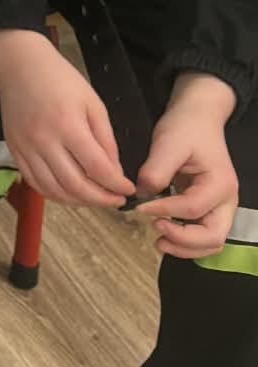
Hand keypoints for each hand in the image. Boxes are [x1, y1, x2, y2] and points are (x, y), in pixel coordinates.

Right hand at [0, 29, 132, 208]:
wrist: (19, 65)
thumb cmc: (60, 79)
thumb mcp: (93, 104)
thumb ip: (106, 140)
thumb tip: (114, 172)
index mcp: (68, 126)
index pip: (97, 169)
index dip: (117, 185)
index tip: (129, 190)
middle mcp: (44, 141)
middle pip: (75, 185)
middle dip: (100, 199)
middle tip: (115, 201)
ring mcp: (26, 147)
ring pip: (52, 189)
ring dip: (77, 201)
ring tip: (94, 199)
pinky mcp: (14, 149)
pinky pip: (33, 181)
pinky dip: (52, 193)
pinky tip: (68, 193)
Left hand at [134, 73, 239, 260]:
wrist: (198, 119)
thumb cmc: (186, 128)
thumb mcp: (168, 143)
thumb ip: (155, 171)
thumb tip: (142, 197)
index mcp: (220, 184)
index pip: (192, 208)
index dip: (165, 211)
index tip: (140, 206)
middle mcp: (226, 201)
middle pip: (213, 237)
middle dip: (184, 241)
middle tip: (155, 230)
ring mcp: (220, 207)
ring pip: (211, 242)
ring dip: (186, 247)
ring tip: (158, 240)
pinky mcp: (209, 209)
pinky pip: (203, 233)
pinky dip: (186, 241)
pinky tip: (164, 233)